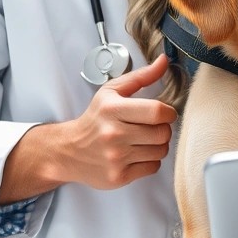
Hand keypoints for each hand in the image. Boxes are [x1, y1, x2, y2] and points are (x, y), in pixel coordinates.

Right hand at [0, 55, 175, 201]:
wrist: (69, 151)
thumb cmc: (95, 119)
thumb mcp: (112, 92)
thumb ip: (141, 76)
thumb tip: (164, 61)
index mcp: (113, 109)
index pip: (157, 112)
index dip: (168, 112)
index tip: (164, 113)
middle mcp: (113, 134)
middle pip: (162, 133)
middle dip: (163, 129)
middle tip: (152, 127)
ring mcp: (116, 157)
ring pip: (160, 151)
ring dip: (158, 145)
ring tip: (144, 140)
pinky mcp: (119, 176)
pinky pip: (153, 167)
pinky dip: (150, 161)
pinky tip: (137, 154)